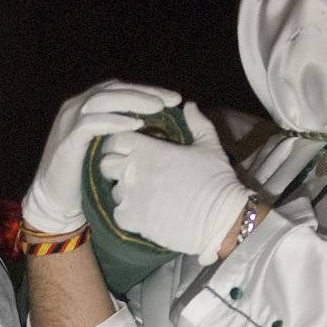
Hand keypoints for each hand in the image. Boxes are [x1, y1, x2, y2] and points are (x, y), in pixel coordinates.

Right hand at [22, 80, 181, 235]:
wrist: (56, 202)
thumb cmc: (87, 178)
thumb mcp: (108, 150)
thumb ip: (124, 134)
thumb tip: (159, 129)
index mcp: (86, 107)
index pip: (119, 90)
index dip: (147, 91)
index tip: (174, 99)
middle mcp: (75, 108)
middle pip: (113, 90)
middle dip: (144, 93)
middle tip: (171, 100)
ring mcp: (69, 122)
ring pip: (102, 100)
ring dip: (132, 102)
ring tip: (157, 108)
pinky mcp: (68, 141)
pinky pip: (90, 124)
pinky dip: (113, 121)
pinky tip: (135, 125)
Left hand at [99, 102, 249, 263]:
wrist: (220, 219)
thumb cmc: (216, 180)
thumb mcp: (209, 145)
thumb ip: (196, 122)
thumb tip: (189, 105)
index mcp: (148, 149)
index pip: (115, 139)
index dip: (119, 143)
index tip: (129, 149)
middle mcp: (133, 170)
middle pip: (106, 164)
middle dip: (115, 166)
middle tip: (131, 173)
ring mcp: (130, 196)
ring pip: (114, 191)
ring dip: (124, 192)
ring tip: (142, 195)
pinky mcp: (132, 220)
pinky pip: (119, 214)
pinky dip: (128, 214)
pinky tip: (144, 213)